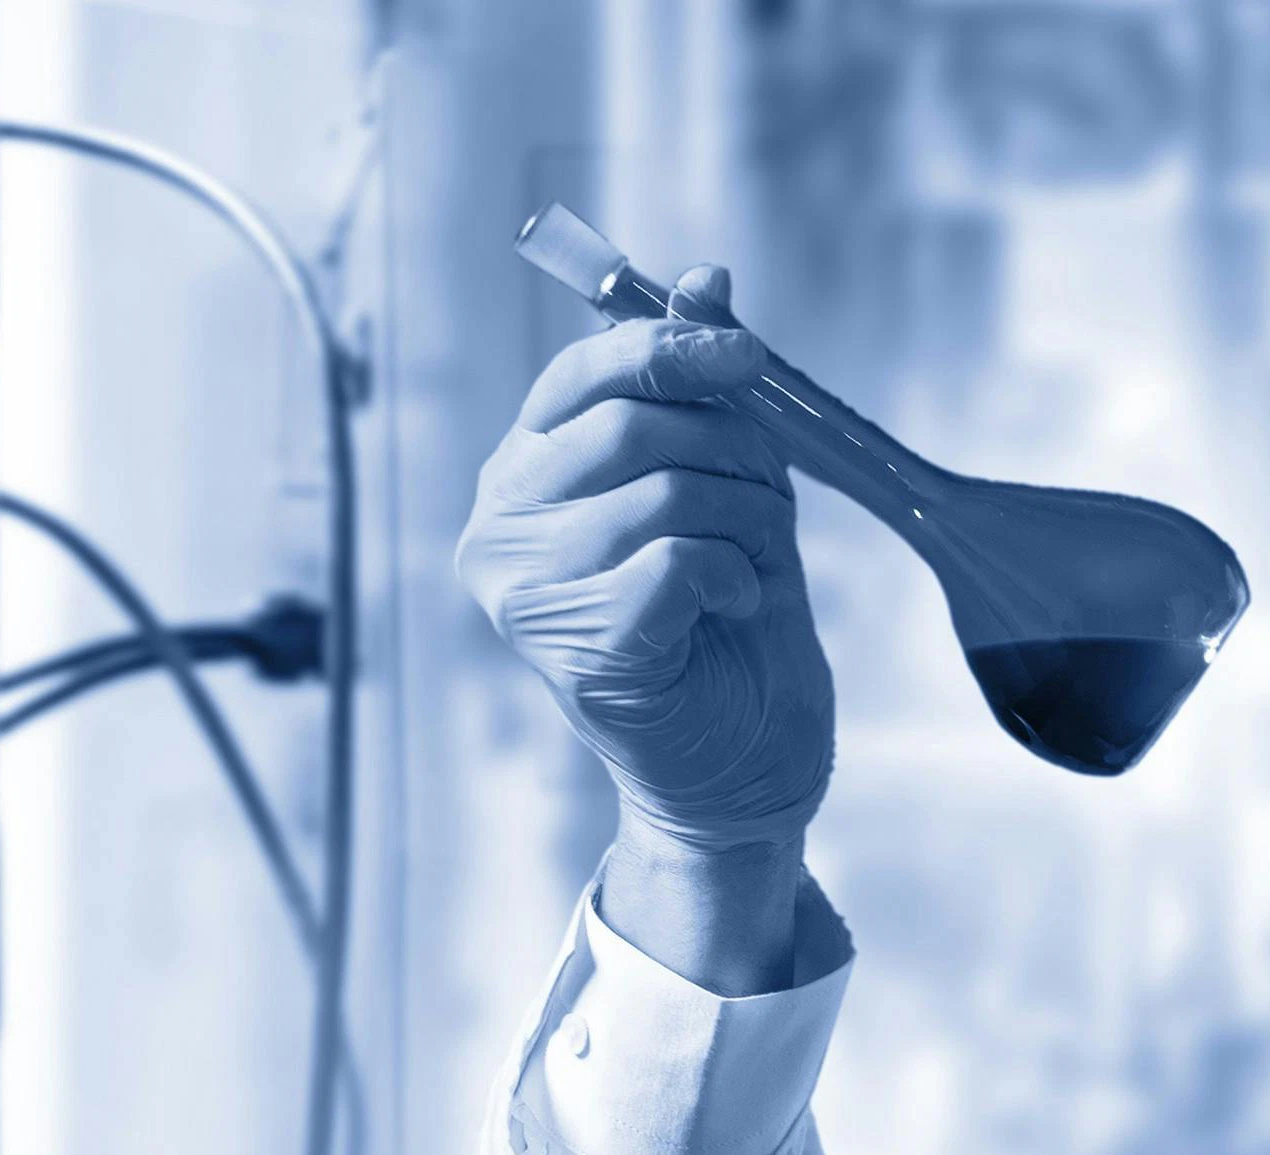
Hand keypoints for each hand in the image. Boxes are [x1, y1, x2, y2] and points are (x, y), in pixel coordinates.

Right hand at [455, 270, 836, 855]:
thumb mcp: (720, 484)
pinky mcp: (577, 646)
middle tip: (768, 501)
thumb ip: (699, 389)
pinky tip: (730, 609)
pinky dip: (732, 575)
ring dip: (746, 519)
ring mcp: (527, 595)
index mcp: (521, 476)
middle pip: (628, 424)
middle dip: (730, 449)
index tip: (748, 359)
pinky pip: (679, 558)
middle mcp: (500, 531)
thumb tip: (706, 279)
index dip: (669, 348)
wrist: (739, 761)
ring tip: (751, 565)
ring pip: (664, 491)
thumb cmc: (720, 624)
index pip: (578, 376)